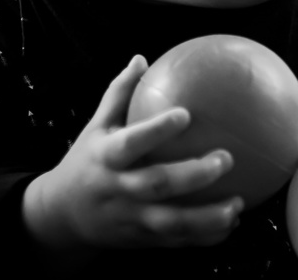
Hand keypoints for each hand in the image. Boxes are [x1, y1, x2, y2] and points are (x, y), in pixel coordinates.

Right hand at [23, 55, 242, 250]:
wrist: (59, 216)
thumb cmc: (87, 160)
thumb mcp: (95, 127)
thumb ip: (119, 94)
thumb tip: (142, 57)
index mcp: (106, 158)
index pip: (131, 142)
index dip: (157, 130)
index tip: (186, 114)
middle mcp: (118, 189)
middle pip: (157, 184)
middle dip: (193, 175)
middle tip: (226, 159)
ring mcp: (130, 218)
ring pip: (170, 222)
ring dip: (206, 218)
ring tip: (238, 204)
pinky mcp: (140, 239)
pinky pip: (175, 241)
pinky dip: (204, 237)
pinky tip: (232, 224)